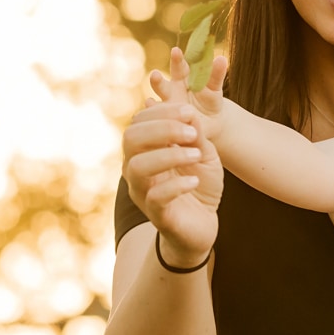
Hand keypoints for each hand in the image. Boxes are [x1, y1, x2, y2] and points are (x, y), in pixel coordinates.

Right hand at [123, 57, 226, 264]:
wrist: (201, 224)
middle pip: (131, 138)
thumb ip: (195, 134)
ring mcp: (142, 192)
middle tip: (191, 133)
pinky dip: (176, 186)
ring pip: (137, 167)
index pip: (139, 122)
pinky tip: (194, 181)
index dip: (161, 112)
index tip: (189, 112)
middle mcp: (136, 168)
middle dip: (162, 129)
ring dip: (169, 155)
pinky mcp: (156, 214)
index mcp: (144, 149)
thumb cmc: (198, 184)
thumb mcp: (203, 153)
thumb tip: (188, 110)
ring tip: (195, 155)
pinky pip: (155, 197)